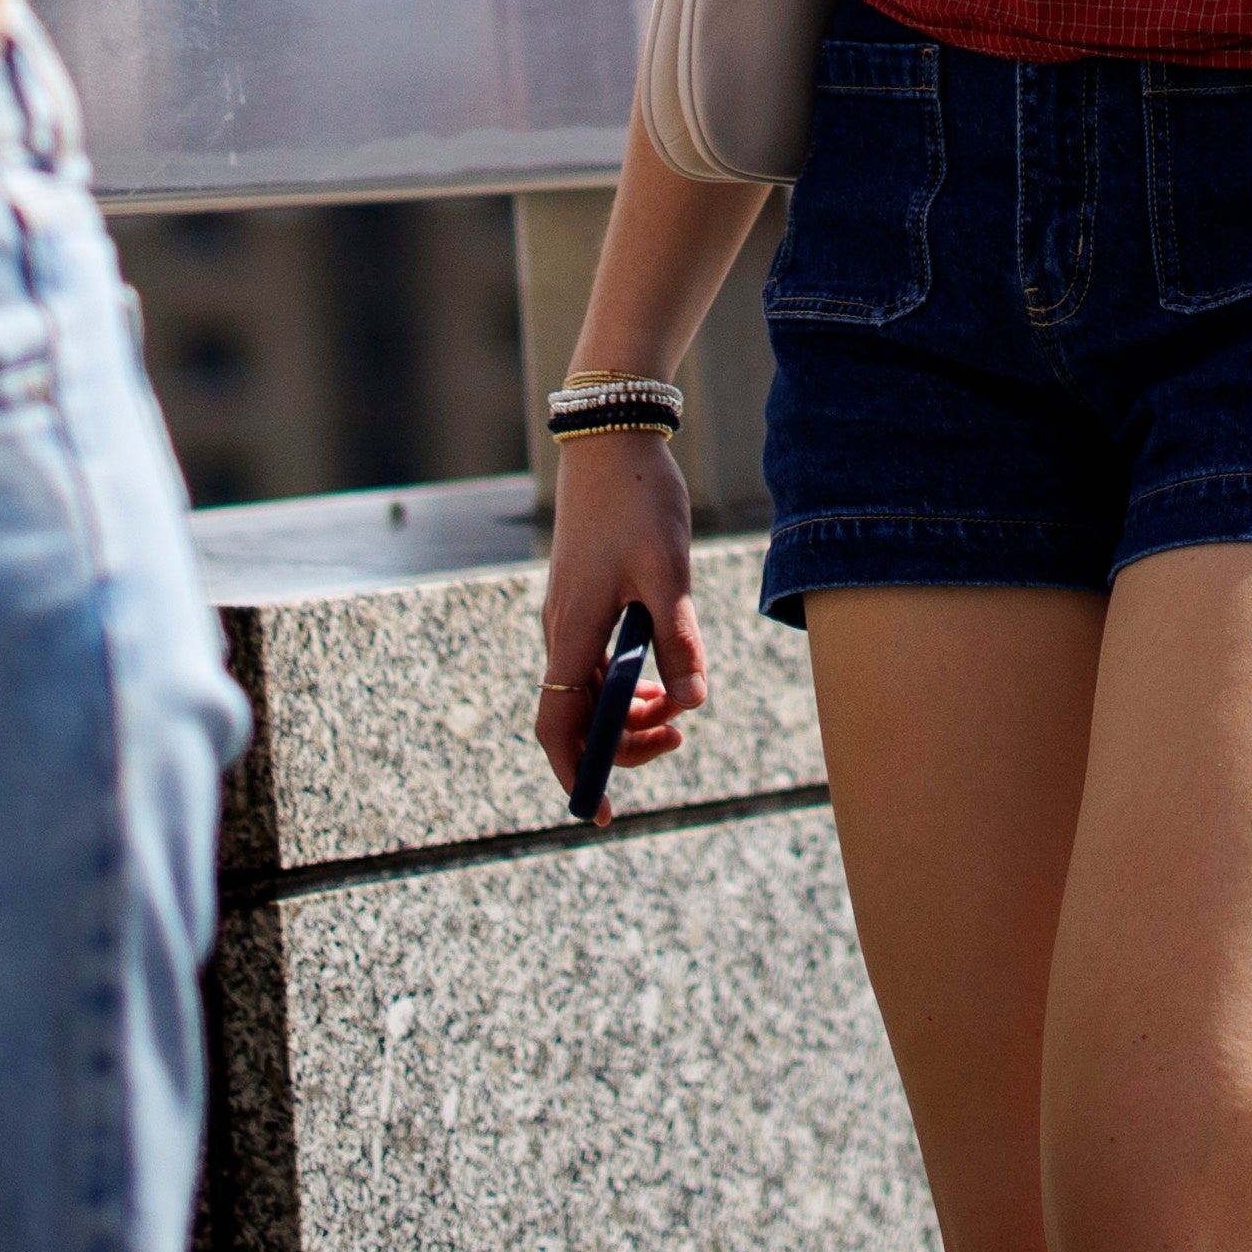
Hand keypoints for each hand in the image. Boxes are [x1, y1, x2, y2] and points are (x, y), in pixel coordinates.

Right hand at [527, 428, 710, 798]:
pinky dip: (628, 678)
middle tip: (677, 742)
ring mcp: (570, 614)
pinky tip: (665, 668)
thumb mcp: (668, 571)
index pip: (558, 726)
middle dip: (622, 743)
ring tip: (679, 709)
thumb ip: (679, 638)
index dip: (578, 773)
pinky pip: (598, 659)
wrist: (612, 439)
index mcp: (573, 631)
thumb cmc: (639, 500)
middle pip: (576, 716)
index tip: (602, 812)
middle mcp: (562, 629)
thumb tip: (693, 700)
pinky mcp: (584, 597)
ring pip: (590, 688)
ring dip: (630, 710)